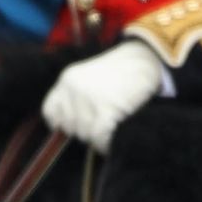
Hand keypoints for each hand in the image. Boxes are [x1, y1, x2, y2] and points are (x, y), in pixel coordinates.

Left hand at [42, 40, 163, 152]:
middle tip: (106, 123)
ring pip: (85, 134)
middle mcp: (72, 88)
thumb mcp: (91, 78)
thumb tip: (66, 130)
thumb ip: (77, 98)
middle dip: (86, 130)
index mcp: (67, 79)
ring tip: (114, 127)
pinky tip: (115, 138)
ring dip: (99, 137)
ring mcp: (88, 98)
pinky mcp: (106, 108)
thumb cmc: (124, 72)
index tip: (77, 127)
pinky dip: (106, 143)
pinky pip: (99, 137)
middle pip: (69, 127)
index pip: (50, 112)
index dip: (62, 124)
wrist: (151, 58)